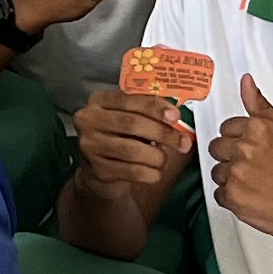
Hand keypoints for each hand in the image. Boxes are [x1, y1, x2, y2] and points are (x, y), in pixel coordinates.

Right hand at [69, 82, 197, 213]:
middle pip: (131, 123)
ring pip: (131, 150)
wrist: (99, 168)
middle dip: (163, 133)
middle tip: (183, 143)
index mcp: (99, 101)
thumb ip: (146, 113)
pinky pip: (131, 172)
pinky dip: (149, 173)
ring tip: (163, 160)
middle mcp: (89, 120)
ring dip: (156, 156)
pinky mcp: (97, 169)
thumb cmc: (119, 137)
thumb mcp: (127, 117)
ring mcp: (90, 145)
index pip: (129, 99)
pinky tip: (155, 173)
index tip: (176, 116)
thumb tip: (174, 117)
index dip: (155, 107)